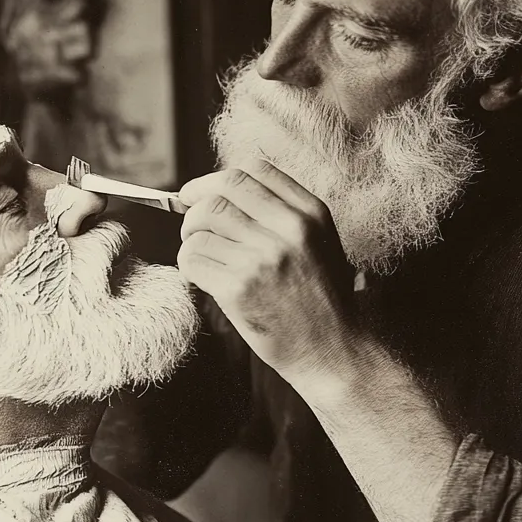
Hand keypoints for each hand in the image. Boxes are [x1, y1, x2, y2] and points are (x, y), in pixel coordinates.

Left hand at [177, 160, 357, 388]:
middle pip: (222, 192)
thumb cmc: (322, 300)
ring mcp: (263, 258)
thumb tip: (224, 193)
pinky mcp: (239, 288)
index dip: (217, 178)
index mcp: (311, 214)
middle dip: (195, 204)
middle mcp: (289, 230)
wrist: (334, 351)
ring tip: (200, 253)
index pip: (254, 170)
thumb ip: (285, 214)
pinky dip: (188, 264)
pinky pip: (192, 259)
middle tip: (190, 222)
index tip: (201, 193)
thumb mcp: (321, 244)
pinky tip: (201, 276)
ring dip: (190, 237)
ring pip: (201, 225)